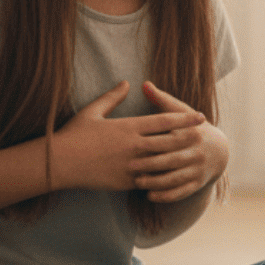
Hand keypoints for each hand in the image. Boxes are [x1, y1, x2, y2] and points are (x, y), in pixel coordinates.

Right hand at [49, 82, 206, 192]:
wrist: (59, 163)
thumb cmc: (73, 135)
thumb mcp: (92, 112)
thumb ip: (112, 97)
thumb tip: (127, 83)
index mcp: (128, 127)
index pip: (164, 121)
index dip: (184, 119)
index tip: (200, 117)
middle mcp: (134, 146)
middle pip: (170, 142)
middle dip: (188, 138)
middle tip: (204, 136)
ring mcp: (132, 165)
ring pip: (164, 162)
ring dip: (180, 159)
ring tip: (194, 156)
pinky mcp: (126, 181)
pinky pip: (150, 180)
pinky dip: (162, 177)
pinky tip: (173, 176)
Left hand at [133, 82, 229, 201]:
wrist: (219, 151)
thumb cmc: (191, 128)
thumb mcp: (181, 112)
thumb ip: (162, 101)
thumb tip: (145, 84)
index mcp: (192, 134)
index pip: (172, 139)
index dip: (153, 143)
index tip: (133, 145)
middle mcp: (197, 153)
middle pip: (172, 160)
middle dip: (151, 164)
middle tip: (130, 166)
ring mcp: (198, 170)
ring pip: (176, 178)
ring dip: (157, 182)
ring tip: (138, 182)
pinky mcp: (198, 184)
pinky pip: (181, 192)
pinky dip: (166, 195)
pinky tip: (150, 195)